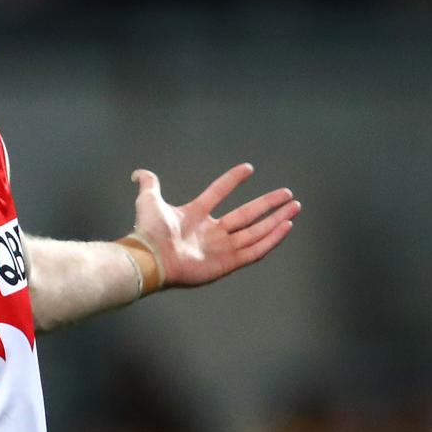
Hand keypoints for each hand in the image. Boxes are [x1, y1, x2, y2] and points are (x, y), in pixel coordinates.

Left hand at [130, 163, 298, 287]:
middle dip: (268, 204)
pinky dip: (271, 239)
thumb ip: (149, 185)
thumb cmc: (149, 231)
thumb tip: (138, 173)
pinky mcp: (228, 263)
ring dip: (276, 220)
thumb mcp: (149, 201)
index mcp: (196, 215)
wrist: (152, 256)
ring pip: (256, 232)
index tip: (248, 168)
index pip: (218, 193)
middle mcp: (212, 232)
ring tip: (294, 207)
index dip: (232, 180)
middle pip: (247, 215)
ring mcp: (221, 248)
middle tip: (287, 194)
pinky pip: (255, 250)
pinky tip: (285, 226)